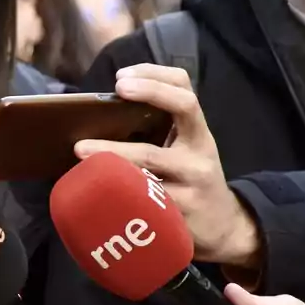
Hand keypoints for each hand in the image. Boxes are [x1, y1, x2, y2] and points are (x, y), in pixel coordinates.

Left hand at [74, 63, 260, 267]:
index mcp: (198, 133)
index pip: (186, 92)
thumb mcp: (186, 149)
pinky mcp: (179, 212)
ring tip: (81, 150)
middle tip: (114, 91)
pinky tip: (93, 187)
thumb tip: (103, 110)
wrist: (223, 227)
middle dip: (149, 93)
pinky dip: (116, 189)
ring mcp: (192, 182)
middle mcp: (200, 151)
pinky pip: (144, 197)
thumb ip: (160, 129)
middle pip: (181, 110)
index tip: (121, 77)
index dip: (157, 76)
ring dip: (114, 152)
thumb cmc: (190, 178)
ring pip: (152, 159)